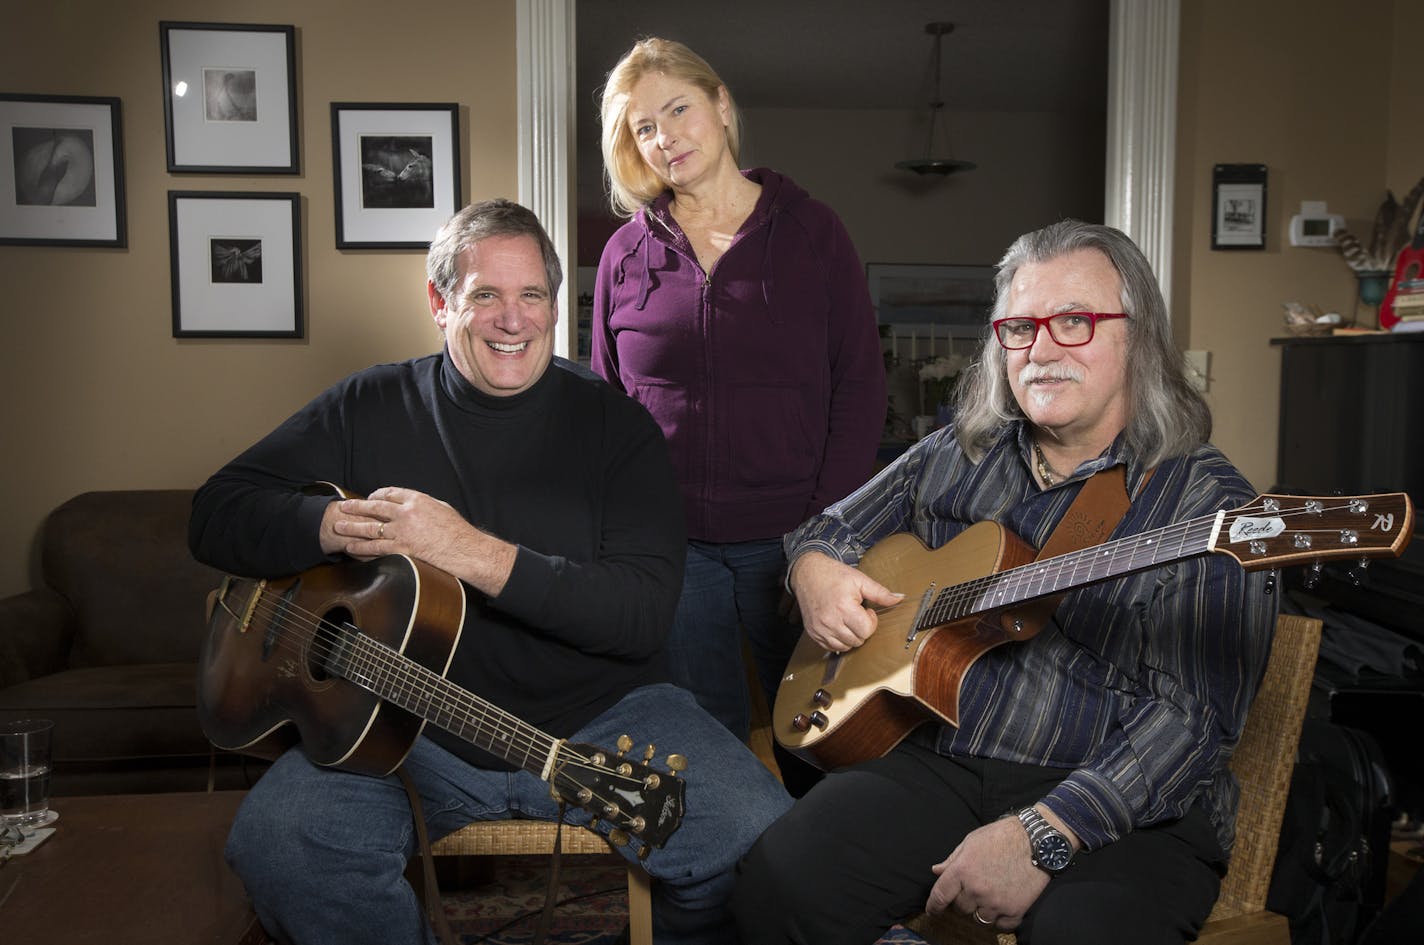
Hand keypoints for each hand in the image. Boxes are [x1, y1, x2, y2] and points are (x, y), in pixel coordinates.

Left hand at [319, 486, 515, 595]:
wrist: (464, 550)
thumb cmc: (457, 531)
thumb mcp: (441, 508)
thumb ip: (423, 505)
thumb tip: (412, 505)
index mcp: (417, 499)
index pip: (390, 493)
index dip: (377, 495)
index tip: (370, 498)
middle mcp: (406, 513)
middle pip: (375, 507)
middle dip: (357, 507)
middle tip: (344, 507)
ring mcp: (402, 532)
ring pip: (370, 528)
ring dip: (352, 527)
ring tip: (339, 526)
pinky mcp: (401, 549)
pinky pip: (376, 548)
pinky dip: (361, 548)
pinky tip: (351, 547)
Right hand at [787, 551, 903, 651]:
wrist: (807, 573)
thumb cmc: (833, 575)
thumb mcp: (859, 579)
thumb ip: (880, 592)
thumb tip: (899, 598)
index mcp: (844, 607)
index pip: (866, 631)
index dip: (871, 621)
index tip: (866, 610)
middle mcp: (830, 621)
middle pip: (857, 640)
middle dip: (862, 629)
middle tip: (856, 613)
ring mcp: (820, 629)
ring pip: (845, 646)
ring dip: (851, 636)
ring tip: (847, 619)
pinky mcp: (813, 633)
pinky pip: (831, 647)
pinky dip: (838, 640)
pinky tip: (838, 625)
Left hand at [924, 816, 1046, 929]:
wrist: (1036, 840)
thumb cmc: (1001, 836)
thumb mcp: (971, 841)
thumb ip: (952, 859)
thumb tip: (936, 871)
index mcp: (962, 871)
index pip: (940, 895)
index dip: (933, 906)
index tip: (932, 911)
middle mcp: (977, 890)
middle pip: (960, 908)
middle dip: (963, 900)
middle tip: (975, 887)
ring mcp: (996, 903)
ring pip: (979, 919)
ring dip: (981, 910)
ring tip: (990, 894)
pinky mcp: (1015, 910)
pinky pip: (1000, 926)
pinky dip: (1000, 919)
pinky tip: (1003, 904)